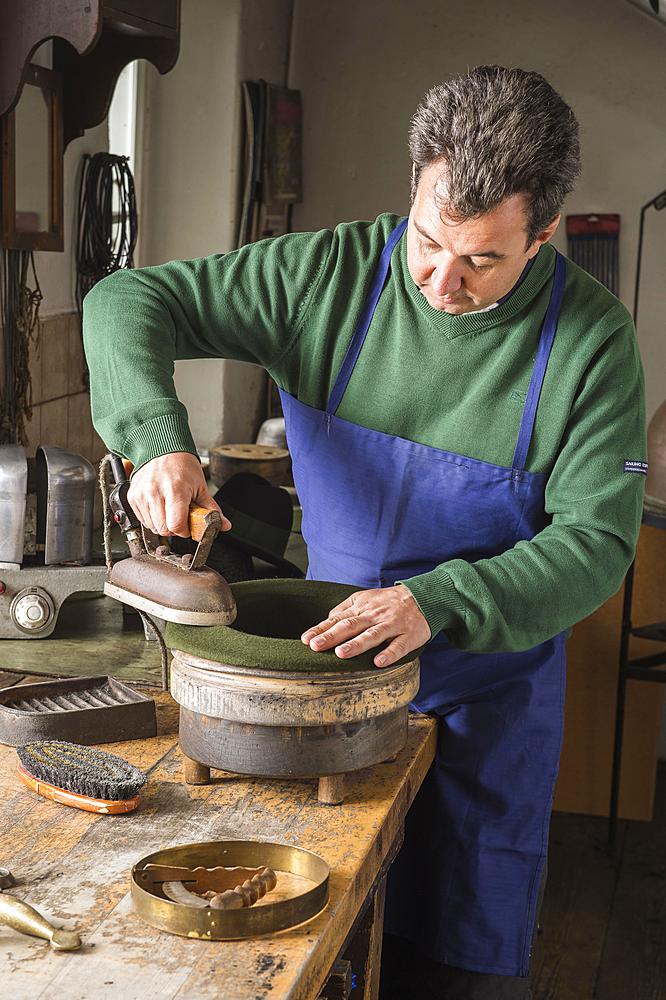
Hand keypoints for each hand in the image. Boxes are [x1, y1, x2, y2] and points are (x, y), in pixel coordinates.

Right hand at [127, 452, 231, 537]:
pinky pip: (142, 520)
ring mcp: (141, 495)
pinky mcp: (132, 497)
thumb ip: (211, 509)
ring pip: (152, 527)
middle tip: (180, 516)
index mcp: (175, 490)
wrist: (162, 450)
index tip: (188, 526)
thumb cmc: (182, 466)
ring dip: (162, 524)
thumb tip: (223, 525)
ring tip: (169, 509)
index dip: (184, 531)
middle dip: (174, 528)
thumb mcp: (200, 486)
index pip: (176, 526)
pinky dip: (152, 519)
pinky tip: (159, 507)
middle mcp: (155, 492)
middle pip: (163, 529)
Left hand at [301, 585, 430, 667]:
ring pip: (372, 635)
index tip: (306, 640)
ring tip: (341, 653)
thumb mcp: (364, 598)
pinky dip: (389, 654)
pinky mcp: (408, 635)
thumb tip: (326, 621)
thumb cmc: (389, 602)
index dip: (321, 630)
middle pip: (350, 626)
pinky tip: (378, 662)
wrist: (423, 597)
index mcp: (361, 608)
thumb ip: (344, 609)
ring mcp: (392, 625)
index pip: (337, 619)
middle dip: (332, 636)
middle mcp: (374, 616)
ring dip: (356, 644)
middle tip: (316, 646)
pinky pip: (398, 646)